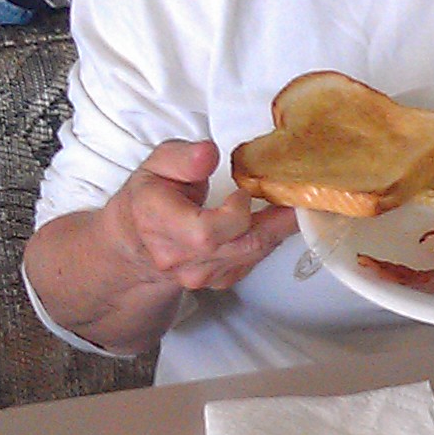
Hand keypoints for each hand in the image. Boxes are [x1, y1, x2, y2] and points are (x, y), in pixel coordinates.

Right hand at [99, 140, 299, 292]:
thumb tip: (209, 153)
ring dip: (276, 229)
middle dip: (276, 221)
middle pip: (242, 245)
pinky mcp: (219, 281)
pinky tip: (271, 221)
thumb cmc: (151, 197)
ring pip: (253, 254)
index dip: (235, 213)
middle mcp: (180, 257)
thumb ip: (183, 157)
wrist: (138, 241)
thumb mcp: (156, 164)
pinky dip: (267, 240)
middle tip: (295, 197)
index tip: (243, 192)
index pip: (206, 233)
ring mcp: (200, 275)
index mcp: (160, 223)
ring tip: (289, 204)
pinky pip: (253, 261)